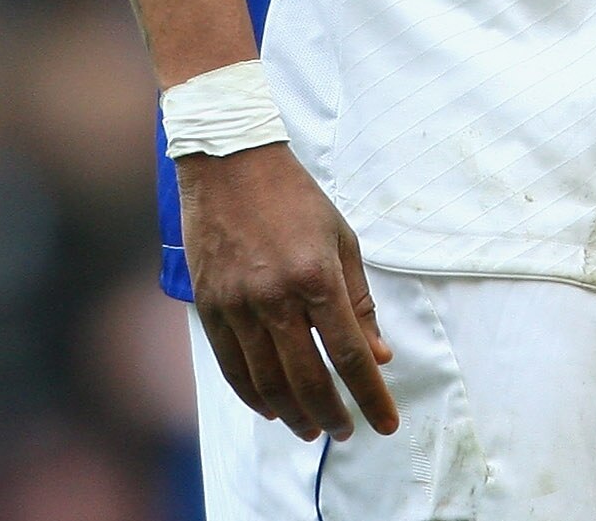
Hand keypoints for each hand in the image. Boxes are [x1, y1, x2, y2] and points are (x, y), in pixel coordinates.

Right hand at [178, 143, 399, 441]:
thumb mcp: (342, 241)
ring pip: (266, 382)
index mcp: (317, 278)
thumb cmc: (296, 198)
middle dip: (332, 414)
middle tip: (346, 431)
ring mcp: (237, 305)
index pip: (350, 355)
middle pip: (308, 379)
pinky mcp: (209, 307)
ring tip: (313, 427)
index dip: (370, 396)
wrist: (231, 164)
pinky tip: (271, 407)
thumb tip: (379, 354)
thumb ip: (359, 303)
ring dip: (293, 413)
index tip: (386, 423)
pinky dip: (253, 395)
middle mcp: (275, 298)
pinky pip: (231, 366)